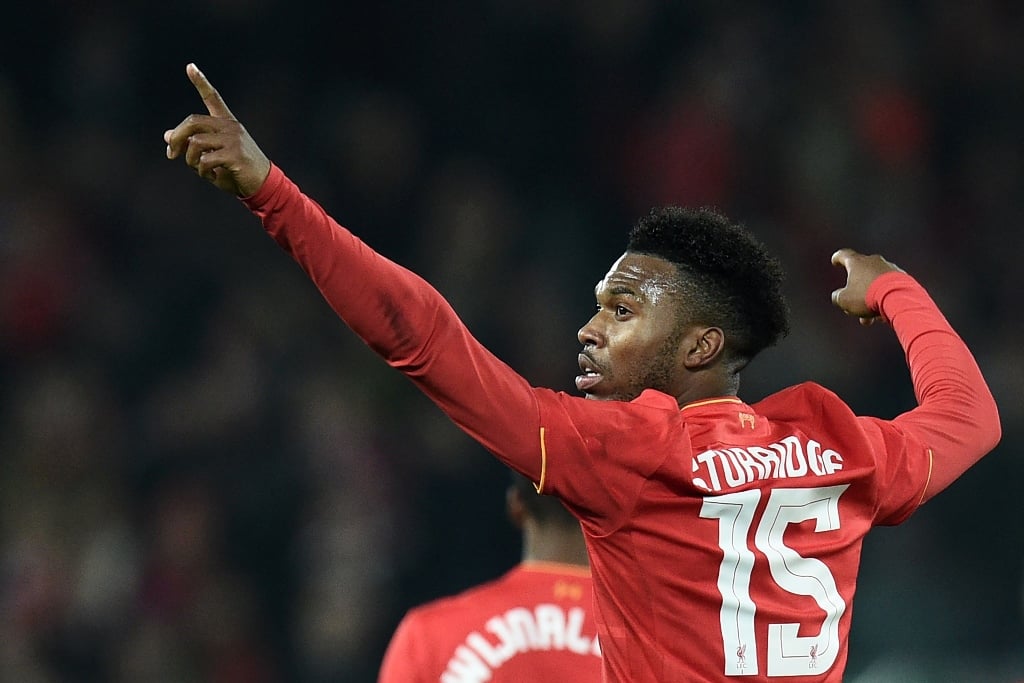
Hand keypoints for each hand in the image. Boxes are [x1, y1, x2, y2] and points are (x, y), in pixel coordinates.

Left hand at [163, 63, 270, 196]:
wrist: (263, 185)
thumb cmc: (236, 172)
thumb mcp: (211, 157)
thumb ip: (192, 145)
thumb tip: (167, 135)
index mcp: (227, 123)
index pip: (212, 98)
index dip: (201, 82)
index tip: (190, 66)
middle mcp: (231, 127)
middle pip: (192, 122)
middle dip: (176, 138)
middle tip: (171, 154)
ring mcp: (234, 139)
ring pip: (196, 142)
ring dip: (189, 160)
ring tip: (199, 169)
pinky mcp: (235, 154)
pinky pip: (205, 160)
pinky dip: (202, 171)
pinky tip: (210, 175)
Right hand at [830, 248, 903, 324]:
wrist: (899, 298)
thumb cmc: (868, 296)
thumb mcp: (845, 300)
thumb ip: (838, 296)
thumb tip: (838, 296)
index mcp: (857, 262)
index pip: (844, 255)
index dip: (838, 258)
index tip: (835, 260)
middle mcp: (874, 262)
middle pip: (861, 274)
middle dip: (856, 291)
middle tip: (853, 306)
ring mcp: (890, 269)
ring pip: (875, 283)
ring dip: (870, 297)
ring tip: (869, 316)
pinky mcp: (903, 278)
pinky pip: (890, 287)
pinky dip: (884, 297)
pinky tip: (883, 312)